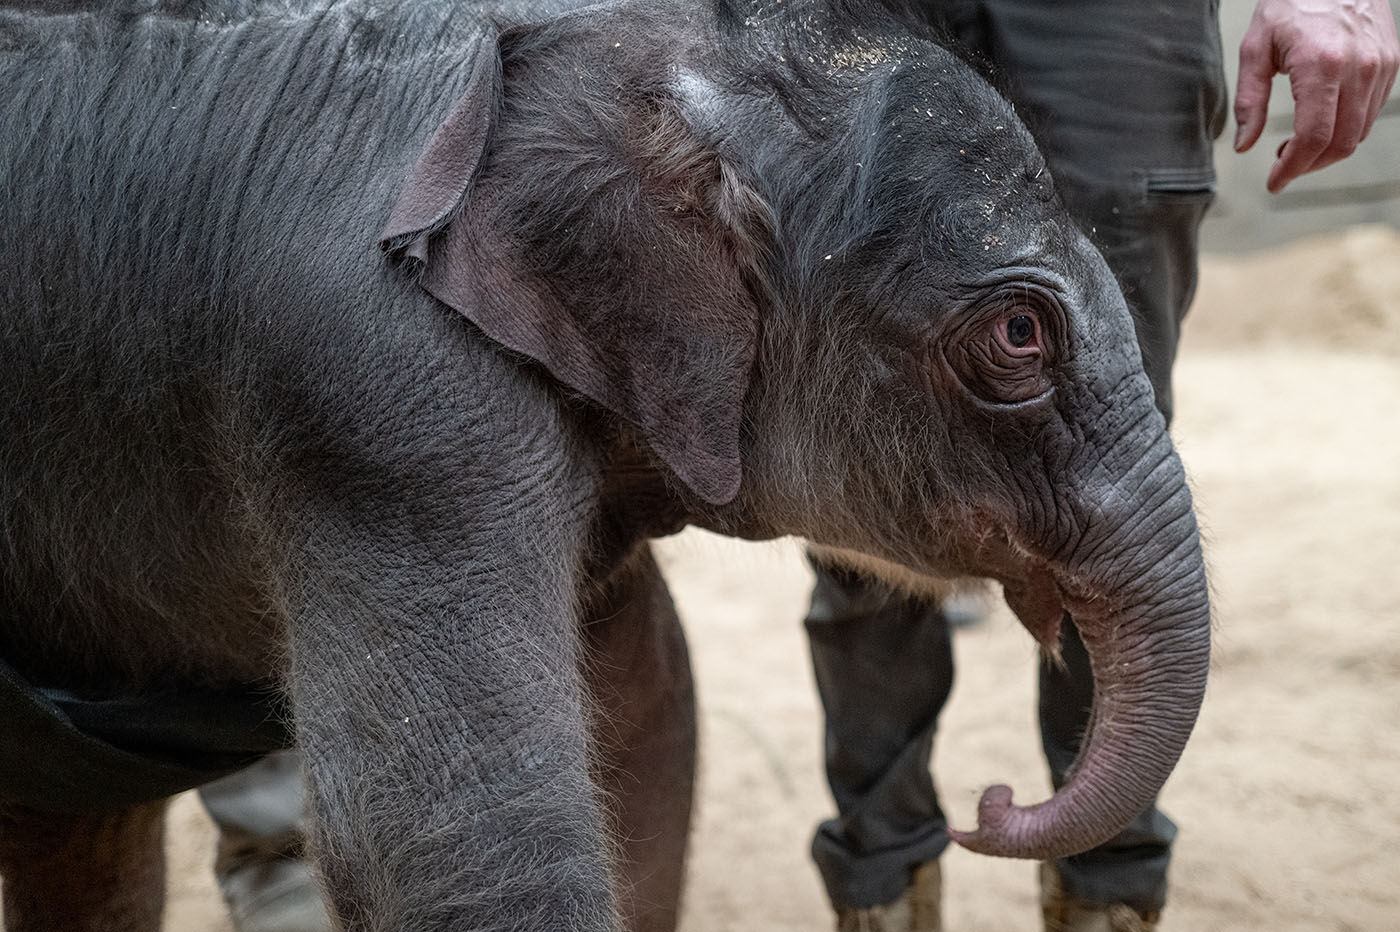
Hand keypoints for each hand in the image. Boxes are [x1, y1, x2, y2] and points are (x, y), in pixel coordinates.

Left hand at [1234, 0, 1399, 191]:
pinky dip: (1346, 128)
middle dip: (1310, 165)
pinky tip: (1321, 124)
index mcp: (1322, 65)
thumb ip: (1250, 101)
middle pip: (1341, 143)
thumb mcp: (1256, 48)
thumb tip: (1244, 145)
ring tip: (1296, 146)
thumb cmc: (1292, 1)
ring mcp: (1381, 65)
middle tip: (1283, 167)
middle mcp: (1359, 68)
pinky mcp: (1391, 62)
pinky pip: (1372, 112)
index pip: (1313, 136)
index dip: (1292, 168)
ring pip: (1359, 132)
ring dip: (1327, 150)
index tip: (1274, 182)